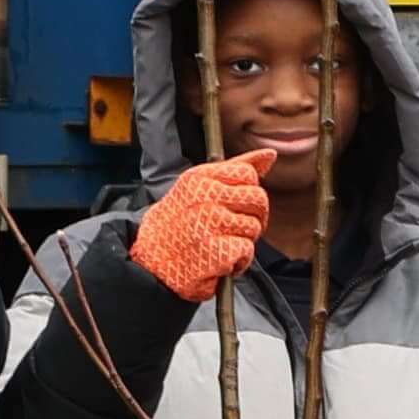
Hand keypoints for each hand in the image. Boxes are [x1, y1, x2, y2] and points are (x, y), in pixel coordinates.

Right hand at [126, 149, 275, 299]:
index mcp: (200, 178)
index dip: (247, 193)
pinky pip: (247, 250)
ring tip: (219, 245)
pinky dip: (239, 261)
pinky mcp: (217, 250)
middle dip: (252, 217)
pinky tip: (220, 262)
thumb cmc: (176, 225)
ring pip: (254, 227)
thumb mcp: (197, 188)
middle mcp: (205, 196)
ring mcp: (211, 223)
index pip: (247, 174)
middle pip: (258, 199)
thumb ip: (234, 169)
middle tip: (232, 230)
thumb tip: (269, 155)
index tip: (235, 207)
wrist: (150, 264)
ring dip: (243, 242)